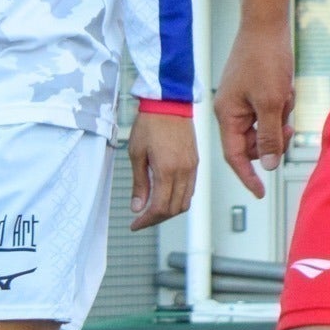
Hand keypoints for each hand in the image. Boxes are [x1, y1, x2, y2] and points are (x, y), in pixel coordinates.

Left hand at [124, 110, 196, 230]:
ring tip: (152, 210)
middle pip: (174, 208)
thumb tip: (137, 206)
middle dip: (157, 219)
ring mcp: (192, 167)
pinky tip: (165, 195)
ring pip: (185, 201)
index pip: (160, 207)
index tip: (135, 225)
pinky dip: (179, 198)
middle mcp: (183, 171)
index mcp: (167, 170)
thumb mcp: (136, 154)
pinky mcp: (195, 162)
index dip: (147, 221)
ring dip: (169, 210)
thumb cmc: (150, 124)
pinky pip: (190, 188)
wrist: (169, 104)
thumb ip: (139, 183)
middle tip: (141, 220)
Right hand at [213, 24, 294, 197]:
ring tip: (286, 95)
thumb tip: (267, 165)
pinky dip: (283, 102)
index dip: (247, 176)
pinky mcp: (255, 89)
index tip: (260, 193)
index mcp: (227, 115)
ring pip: (266, 124)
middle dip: (274, 136)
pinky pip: (272, 108)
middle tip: (288, 126)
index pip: (235, 156)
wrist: (267, 24)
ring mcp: (242, 99)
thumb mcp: (271, 102)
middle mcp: (230, 110)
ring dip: (281, 116)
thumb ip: (269, 136)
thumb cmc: (265, 59)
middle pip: (254, 142)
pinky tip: (288, 88)